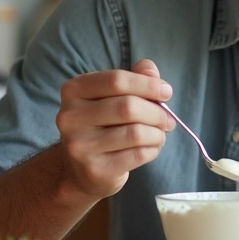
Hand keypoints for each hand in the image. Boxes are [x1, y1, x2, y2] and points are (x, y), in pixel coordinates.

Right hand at [55, 58, 175, 198]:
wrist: (83, 170)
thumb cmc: (104, 124)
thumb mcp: (114, 96)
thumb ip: (134, 77)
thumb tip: (150, 69)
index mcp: (74, 90)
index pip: (117, 80)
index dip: (147, 84)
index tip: (167, 92)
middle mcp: (70, 117)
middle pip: (128, 107)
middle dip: (157, 112)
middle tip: (168, 119)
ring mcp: (79, 145)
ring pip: (135, 133)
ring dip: (157, 133)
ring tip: (160, 134)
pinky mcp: (94, 169)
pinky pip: (137, 154)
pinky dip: (153, 149)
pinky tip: (151, 148)